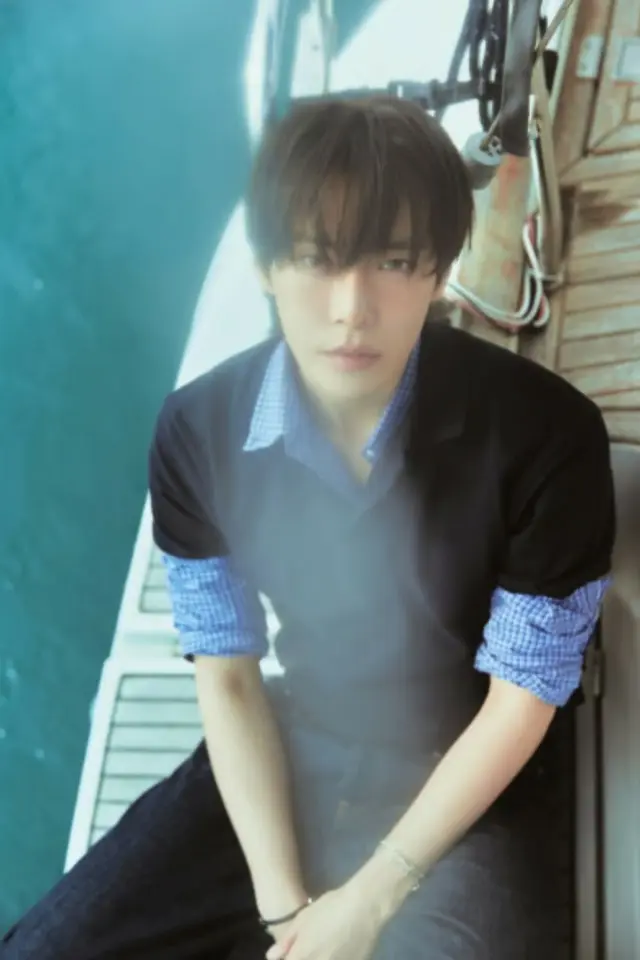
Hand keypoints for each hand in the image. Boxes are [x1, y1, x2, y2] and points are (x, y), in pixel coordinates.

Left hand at [265, 885, 383, 959]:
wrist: (364, 908)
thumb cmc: (330, 908)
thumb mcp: (304, 918)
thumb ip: (287, 941)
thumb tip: (272, 956)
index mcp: (301, 956)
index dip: (288, 959)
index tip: (291, 954)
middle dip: (303, 958)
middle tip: (308, 948)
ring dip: (320, 958)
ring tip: (324, 946)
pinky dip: (335, 959)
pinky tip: (337, 951)